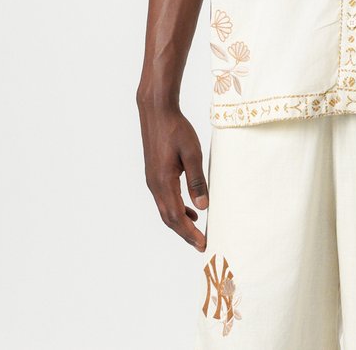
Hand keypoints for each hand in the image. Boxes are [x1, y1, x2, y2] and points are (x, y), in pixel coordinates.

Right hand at [138, 102, 209, 250]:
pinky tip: (189, 207)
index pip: (177, 216)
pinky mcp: (154, 174)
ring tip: (197, 231)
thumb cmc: (176, 129)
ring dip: (180, 222)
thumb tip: (203, 206)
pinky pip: (164, 199)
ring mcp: (152, 180)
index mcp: (163, 182)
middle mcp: (154, 185)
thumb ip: (196, 180)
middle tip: (201, 244)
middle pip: (169, 218)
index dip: (190, 233)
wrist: (157, 111)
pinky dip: (176, 208)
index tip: (203, 244)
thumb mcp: (192, 153)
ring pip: (165, 210)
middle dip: (185, 233)